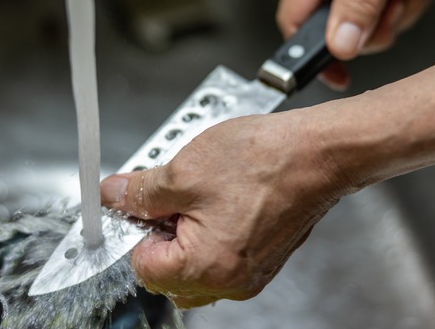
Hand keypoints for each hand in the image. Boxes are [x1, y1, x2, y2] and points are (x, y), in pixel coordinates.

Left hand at [100, 110, 349, 307]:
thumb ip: (140, 192)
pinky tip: (220, 198)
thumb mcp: (184, 170)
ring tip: (198, 193)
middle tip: (170, 197)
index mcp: (206, 268)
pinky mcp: (265, 259)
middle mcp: (231, 282)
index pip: (142, 267)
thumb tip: (114, 197)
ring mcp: (251, 274)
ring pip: (195, 267)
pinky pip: (222, 257)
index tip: (141, 203)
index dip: (137, 230)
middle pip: (169, 274)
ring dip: (185, 234)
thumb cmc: (265, 161)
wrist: (320, 152)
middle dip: (160, 235)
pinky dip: (211, 233)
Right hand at [277, 0, 434, 87]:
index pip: (294, 25)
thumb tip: (339, 46)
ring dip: (397, 10)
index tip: (336, 75)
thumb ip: (360, 2)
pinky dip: (405, 0)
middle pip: (337, 32)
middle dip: (375, 25)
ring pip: (367, 26)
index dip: (311, 56)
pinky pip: (383, 13)